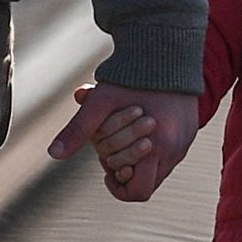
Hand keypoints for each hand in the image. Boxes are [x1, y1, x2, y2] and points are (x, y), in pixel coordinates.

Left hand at [49, 82, 201, 202]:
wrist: (168, 49)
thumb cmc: (133, 77)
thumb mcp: (102, 103)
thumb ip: (78, 130)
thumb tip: (52, 153)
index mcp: (156, 147)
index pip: (138, 192)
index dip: (118, 188)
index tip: (105, 170)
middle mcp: (175, 149)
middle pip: (148, 183)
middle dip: (125, 170)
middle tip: (111, 149)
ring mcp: (185, 141)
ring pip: (159, 168)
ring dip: (139, 160)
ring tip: (124, 135)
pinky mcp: (189, 131)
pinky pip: (170, 152)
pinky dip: (153, 148)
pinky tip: (138, 128)